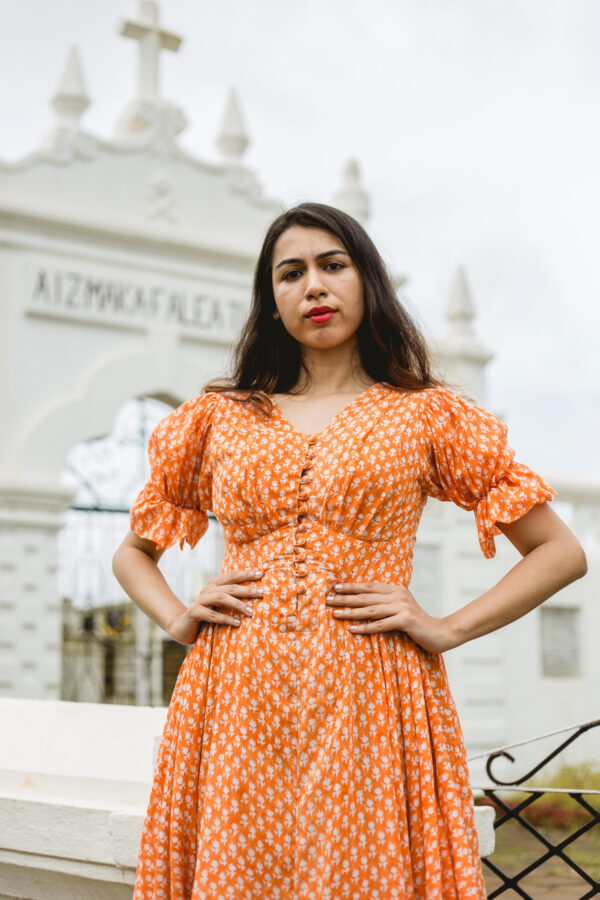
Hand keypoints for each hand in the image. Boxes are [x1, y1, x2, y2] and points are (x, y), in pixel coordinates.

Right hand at [167, 569, 262, 644]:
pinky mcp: (194, 612)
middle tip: (262, 593)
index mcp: (214, 584)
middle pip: (230, 587)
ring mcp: (200, 600)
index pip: (232, 576)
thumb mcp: (220, 606)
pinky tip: (237, 623)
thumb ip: (232, 599)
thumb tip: (257, 596)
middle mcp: (207, 589)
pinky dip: (225, 618)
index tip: (262, 574)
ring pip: (221, 598)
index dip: (247, 574)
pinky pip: (212, 615)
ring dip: (238, 604)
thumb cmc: (207, 616)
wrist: (183, 628)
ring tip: (251, 612)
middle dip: (247, 589)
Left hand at [326, 581, 455, 652]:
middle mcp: (398, 595)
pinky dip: (365, 627)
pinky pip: (381, 625)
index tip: (334, 587)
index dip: (351, 587)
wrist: (441, 632)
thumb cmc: (416, 623)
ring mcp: (402, 607)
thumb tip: (363, 603)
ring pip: (370, 610)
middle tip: (327, 599)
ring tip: (334, 613)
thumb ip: (386, 603)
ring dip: (350, 612)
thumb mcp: (401, 608)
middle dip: (345, 598)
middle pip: (366, 596)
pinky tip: (352, 629)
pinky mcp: (406, 620)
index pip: (369, 586)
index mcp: (396, 589)